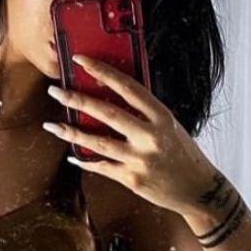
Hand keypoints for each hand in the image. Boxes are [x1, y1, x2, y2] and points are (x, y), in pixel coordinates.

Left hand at [42, 54, 220, 216]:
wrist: (199, 189)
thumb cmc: (183, 154)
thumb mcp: (169, 126)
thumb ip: (144, 114)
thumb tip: (111, 97)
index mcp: (162, 116)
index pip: (128, 87)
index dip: (102, 72)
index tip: (81, 61)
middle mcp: (151, 136)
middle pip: (107, 113)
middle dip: (77, 100)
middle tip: (55, 91)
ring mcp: (140, 159)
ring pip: (98, 142)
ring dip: (71, 132)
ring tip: (52, 125)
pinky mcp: (132, 179)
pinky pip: (102, 167)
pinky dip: (85, 160)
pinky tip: (72, 154)